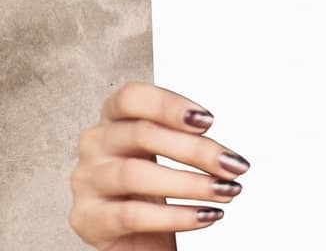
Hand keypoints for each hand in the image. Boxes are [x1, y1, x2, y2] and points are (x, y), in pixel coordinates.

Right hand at [68, 81, 250, 248]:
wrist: (133, 233)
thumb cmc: (153, 183)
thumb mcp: (167, 151)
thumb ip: (186, 138)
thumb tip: (227, 155)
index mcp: (114, 118)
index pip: (131, 97)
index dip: (169, 105)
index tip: (208, 120)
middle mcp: (95, 144)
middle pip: (142, 135)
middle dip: (196, 150)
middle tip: (233, 165)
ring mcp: (87, 182)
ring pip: (135, 175)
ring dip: (190, 184)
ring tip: (225, 191)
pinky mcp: (88, 218)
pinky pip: (133, 215)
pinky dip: (176, 216)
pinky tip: (205, 215)